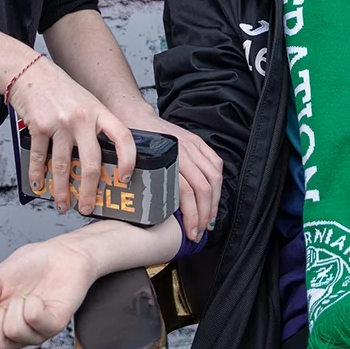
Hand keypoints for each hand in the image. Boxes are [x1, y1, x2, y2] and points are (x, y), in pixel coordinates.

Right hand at [0, 240, 97, 348]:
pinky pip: (35, 322)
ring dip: (14, 307)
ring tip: (24, 296)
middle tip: (1, 305)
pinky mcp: (54, 325)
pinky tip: (37, 299)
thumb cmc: (31, 265)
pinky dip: (33, 305)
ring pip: (12, 332)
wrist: (61, 254)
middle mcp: (14, 333)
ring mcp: (34, 331)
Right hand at [9, 56, 136, 214]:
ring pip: (63, 166)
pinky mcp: (39, 127)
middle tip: (87, 206)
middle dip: (89, 190)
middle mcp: (82, 118)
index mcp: (99, 112)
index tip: (125, 179)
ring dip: (62, 190)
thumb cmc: (61, 90)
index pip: (123, 137)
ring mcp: (59, 123)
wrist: (30, 73)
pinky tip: (39, 185)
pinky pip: (40, 158)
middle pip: (91, 162)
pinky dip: (38, 176)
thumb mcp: (88, 103)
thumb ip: (97, 127)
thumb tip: (104, 160)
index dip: (128, 160)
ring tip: (62, 203)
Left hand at [110, 102, 223, 242]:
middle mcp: (183, 151)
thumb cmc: (130, 143)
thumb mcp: (132, 165)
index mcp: (166, 159)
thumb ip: (144, 186)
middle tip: (200, 232)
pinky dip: (218, 182)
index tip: (191, 233)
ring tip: (209, 219)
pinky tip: (215, 196)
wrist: (133, 115)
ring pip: (214, 178)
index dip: (191, 216)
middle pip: (203, 188)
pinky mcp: (197, 142)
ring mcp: (192, 145)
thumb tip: (149, 216)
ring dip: (214, 202)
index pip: (186, 192)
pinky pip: (216, 163)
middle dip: (204, 215)